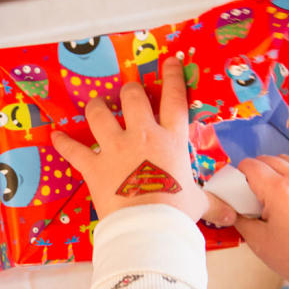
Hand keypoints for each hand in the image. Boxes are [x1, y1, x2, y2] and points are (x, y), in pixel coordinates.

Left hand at [50, 58, 235, 224]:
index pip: (174, 99)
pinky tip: (55, 136)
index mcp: (172, 140)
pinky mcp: (94, 166)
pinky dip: (63, 143)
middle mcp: (143, 136)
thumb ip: (213, 204)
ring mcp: (115, 148)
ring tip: (96, 105)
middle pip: (133, 98)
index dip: (172, 77)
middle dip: (130, 90)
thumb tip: (232, 215)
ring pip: (100, 115)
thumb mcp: (198, 203)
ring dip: (96, 107)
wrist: (148, 227)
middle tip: (128, 91)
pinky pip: (74, 150)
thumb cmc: (176, 212)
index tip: (168, 62)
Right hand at [233, 151, 288, 280]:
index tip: (239, 187)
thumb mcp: (256, 240)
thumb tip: (232, 206)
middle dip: (255, 172)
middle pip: (267, 159)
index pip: (250, 166)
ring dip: (276, 167)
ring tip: (274, 187)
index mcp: (277, 190)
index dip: (240, 174)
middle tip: (254, 192)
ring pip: (288, 158)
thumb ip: (239, 218)